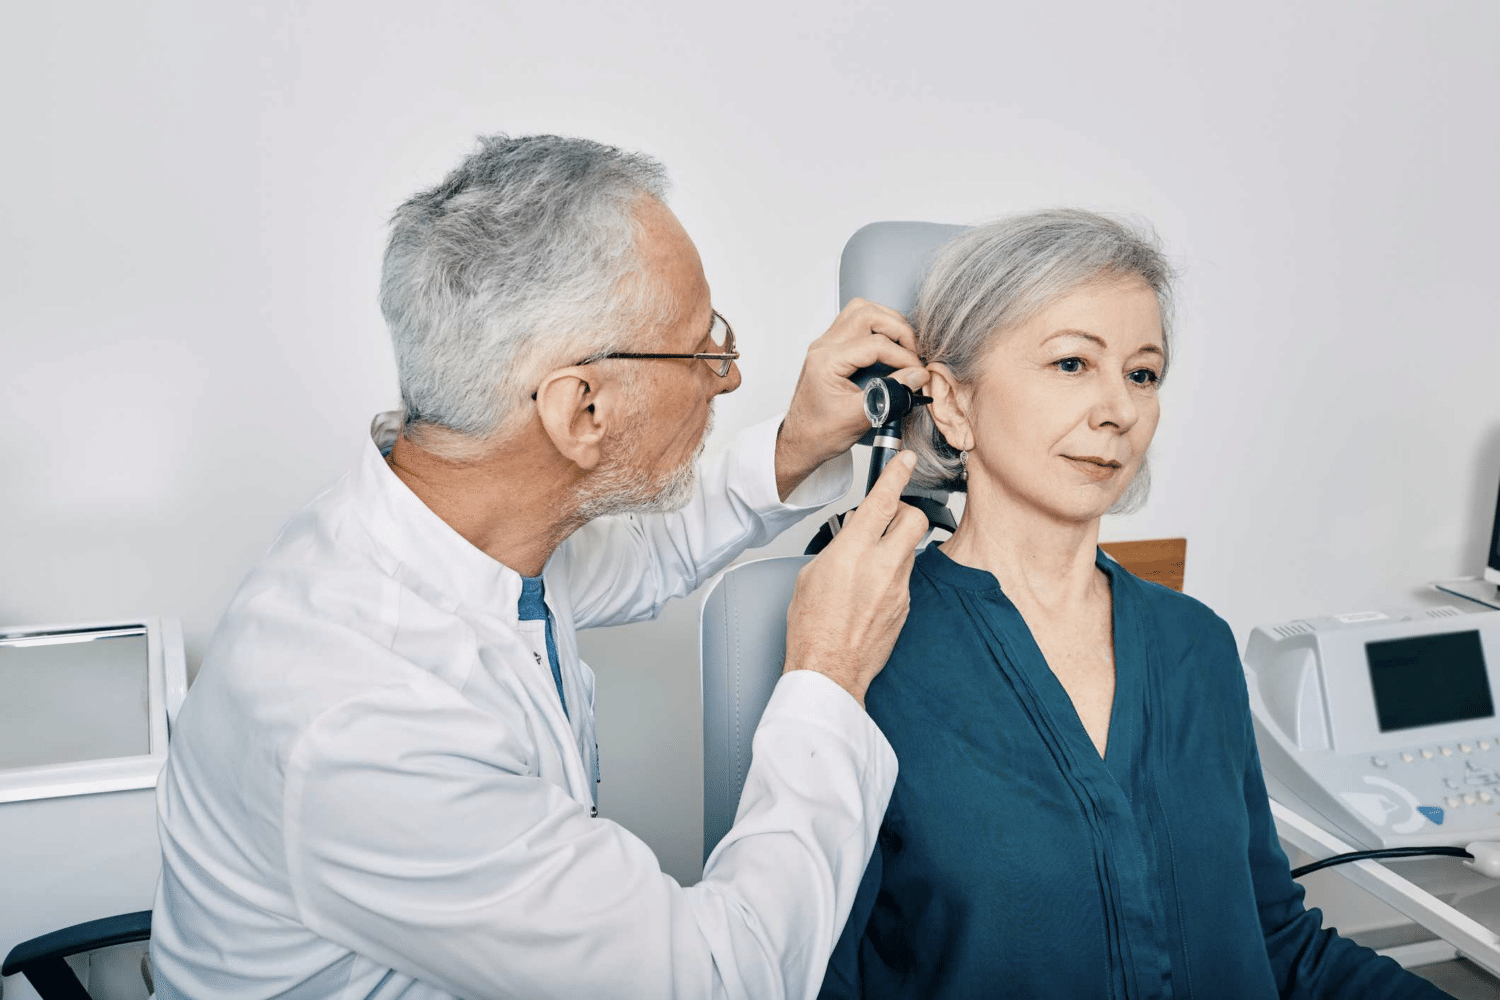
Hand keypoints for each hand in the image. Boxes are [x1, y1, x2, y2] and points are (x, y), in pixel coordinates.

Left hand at [775, 299, 927, 500]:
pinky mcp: (831, 349)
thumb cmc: (820, 433)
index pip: (874, 344)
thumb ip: (890, 394)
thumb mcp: (859, 417)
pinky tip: (889, 347)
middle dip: (897, 329)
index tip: (917, 372)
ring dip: (887, 323)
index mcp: (826, 361)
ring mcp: (826, 345)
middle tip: (912, 353)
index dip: (903, 356)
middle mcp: (823, 346)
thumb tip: (916, 376)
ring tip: (903, 346)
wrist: (801, 441)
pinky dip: (877, 328)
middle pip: (867, 313)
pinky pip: (856, 322)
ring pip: (860, 311)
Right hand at [783, 451, 927, 706]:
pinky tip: (870, 592)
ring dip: (895, 547)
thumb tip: (851, 538)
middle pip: (916, 519)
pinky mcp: (905, 608)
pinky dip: (891, 576)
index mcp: (854, 552)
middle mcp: (883, 567)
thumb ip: (838, 549)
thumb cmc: (812, 628)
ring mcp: (899, 588)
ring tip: (869, 565)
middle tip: (888, 518)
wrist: (829, 671)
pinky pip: (905, 579)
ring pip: (910, 551)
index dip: (897, 474)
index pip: (883, 500)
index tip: (906, 461)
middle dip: (906, 511)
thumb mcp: (812, 575)